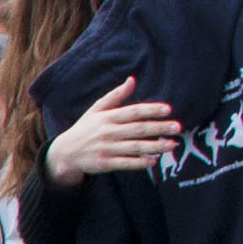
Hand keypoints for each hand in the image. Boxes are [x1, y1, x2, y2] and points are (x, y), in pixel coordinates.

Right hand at [47, 79, 183, 181]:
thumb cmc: (85, 128)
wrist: (65, 153)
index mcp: (108, 117)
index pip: (133, 112)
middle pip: (138, 129)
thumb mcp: (96, 109)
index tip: (168, 110)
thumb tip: (132, 79)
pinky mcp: (105, 164)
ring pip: (135, 147)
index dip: (151, 110)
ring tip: (172, 144)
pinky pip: (126, 163)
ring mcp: (106, 149)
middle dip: (159, 128)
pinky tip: (154, 160)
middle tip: (178, 127)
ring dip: (155, 146)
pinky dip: (140, 162)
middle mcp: (108, 132)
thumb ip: (116, 95)